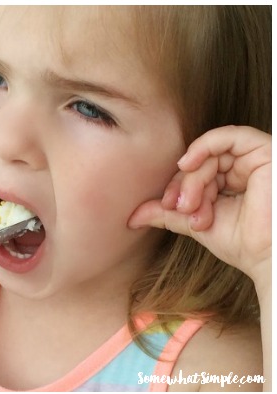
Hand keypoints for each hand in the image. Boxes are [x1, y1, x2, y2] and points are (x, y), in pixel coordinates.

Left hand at [129, 126, 270, 281]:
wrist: (267, 257)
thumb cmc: (240, 243)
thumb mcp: (193, 223)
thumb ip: (166, 214)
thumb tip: (131, 218)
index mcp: (230, 182)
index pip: (195, 171)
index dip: (177, 186)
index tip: (169, 208)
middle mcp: (243, 168)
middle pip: (201, 162)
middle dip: (184, 185)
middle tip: (181, 209)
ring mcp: (255, 159)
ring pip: (211, 154)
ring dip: (194, 178)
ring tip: (192, 205)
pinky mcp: (265, 152)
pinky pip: (230, 135)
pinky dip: (204, 146)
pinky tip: (188, 164)